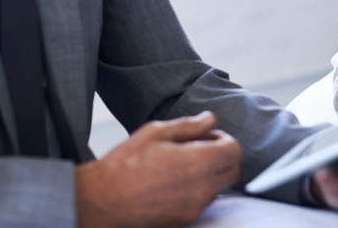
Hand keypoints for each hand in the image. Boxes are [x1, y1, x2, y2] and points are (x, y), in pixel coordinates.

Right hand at [75, 111, 240, 227]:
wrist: (102, 200)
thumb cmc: (125, 164)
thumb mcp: (155, 133)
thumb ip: (188, 125)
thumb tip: (209, 119)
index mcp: (197, 162)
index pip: (234, 150)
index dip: (224, 139)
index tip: (208, 136)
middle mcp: (202, 189)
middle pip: (233, 171)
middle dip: (222, 156)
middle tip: (200, 148)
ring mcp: (195, 207)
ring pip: (219, 187)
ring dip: (211, 173)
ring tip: (182, 164)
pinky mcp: (185, 220)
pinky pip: (204, 201)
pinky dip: (198, 188)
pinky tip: (174, 180)